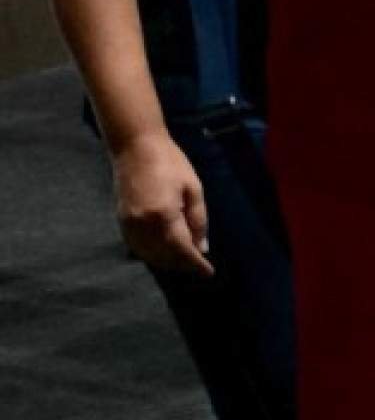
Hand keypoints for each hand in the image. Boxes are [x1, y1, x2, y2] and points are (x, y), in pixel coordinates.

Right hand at [113, 133, 209, 274]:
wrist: (135, 147)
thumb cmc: (170, 163)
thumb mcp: (194, 189)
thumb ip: (198, 220)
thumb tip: (202, 247)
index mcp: (163, 215)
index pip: (182, 249)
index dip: (196, 264)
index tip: (208, 272)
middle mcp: (142, 224)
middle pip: (164, 256)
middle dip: (183, 264)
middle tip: (199, 266)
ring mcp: (128, 223)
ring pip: (148, 255)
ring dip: (167, 262)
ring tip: (185, 261)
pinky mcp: (121, 220)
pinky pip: (136, 246)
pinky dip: (151, 254)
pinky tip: (164, 252)